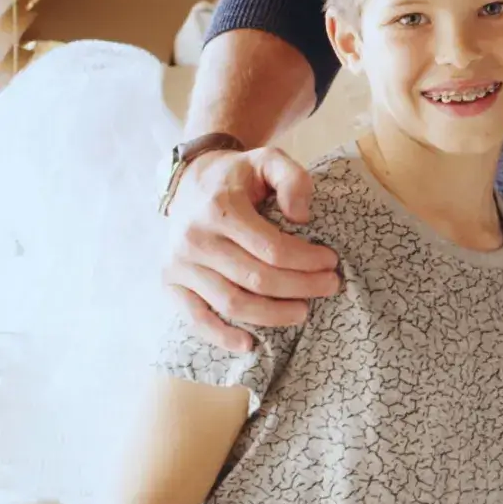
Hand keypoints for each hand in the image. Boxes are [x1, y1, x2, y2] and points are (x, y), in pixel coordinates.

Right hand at [164, 147, 339, 352]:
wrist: (189, 182)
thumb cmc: (238, 175)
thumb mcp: (269, 159)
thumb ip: (293, 178)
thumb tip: (302, 216)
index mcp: (221, 208)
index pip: (273, 248)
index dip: (307, 261)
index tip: (331, 262)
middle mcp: (195, 239)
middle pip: (257, 279)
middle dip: (301, 287)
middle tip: (330, 286)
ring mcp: (179, 264)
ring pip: (232, 303)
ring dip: (273, 315)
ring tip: (303, 312)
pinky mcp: (171, 283)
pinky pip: (195, 318)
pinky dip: (222, 336)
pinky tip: (250, 344)